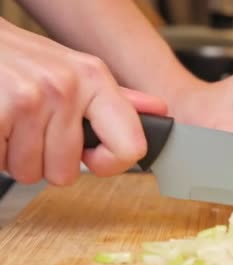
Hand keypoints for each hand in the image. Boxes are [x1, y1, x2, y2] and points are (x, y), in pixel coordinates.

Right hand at [0, 18, 165, 184]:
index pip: (131, 148)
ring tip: (12, 123)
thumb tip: (158, 110)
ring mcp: (29, 99)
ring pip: (30, 173)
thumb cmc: (23, 62)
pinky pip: (1, 164)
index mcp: (94, 79)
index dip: (109, 165)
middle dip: (45, 160)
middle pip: (66, 174)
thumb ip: (116, 98)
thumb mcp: (75, 72)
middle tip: (33, 129)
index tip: (93, 159)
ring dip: (16, 156)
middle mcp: (66, 87)